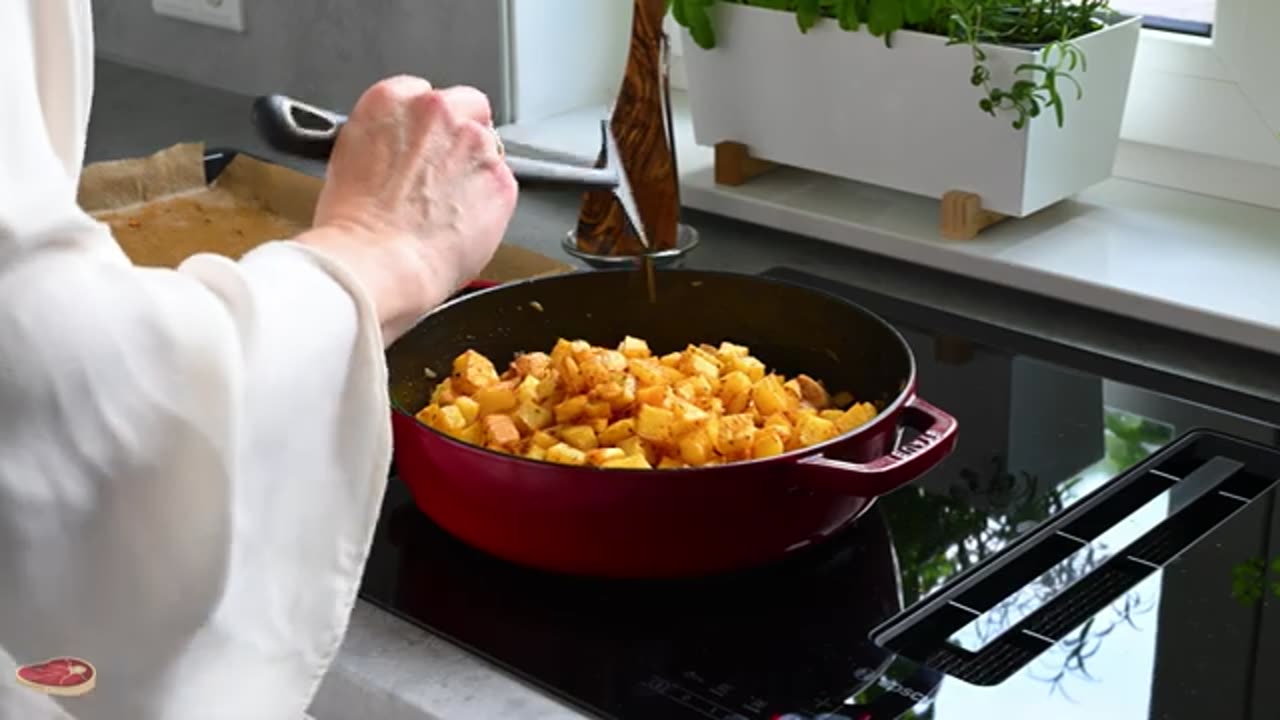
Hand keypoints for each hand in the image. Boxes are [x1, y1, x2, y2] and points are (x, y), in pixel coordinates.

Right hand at [298, 76, 516, 340]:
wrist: (377, 263)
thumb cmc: (352, 226)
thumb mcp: (348, 160)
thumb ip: (385, 141)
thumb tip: (402, 153)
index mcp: (391, 100)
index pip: (422, 93)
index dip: (425, 125)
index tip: (422, 146)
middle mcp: (437, 112)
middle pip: (468, 105)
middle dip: (462, 131)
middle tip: (446, 171)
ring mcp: (476, 144)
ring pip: (490, 148)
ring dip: (476, 170)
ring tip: (450, 209)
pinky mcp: (502, 181)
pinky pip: (502, 186)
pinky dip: (490, 204)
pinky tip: (464, 226)